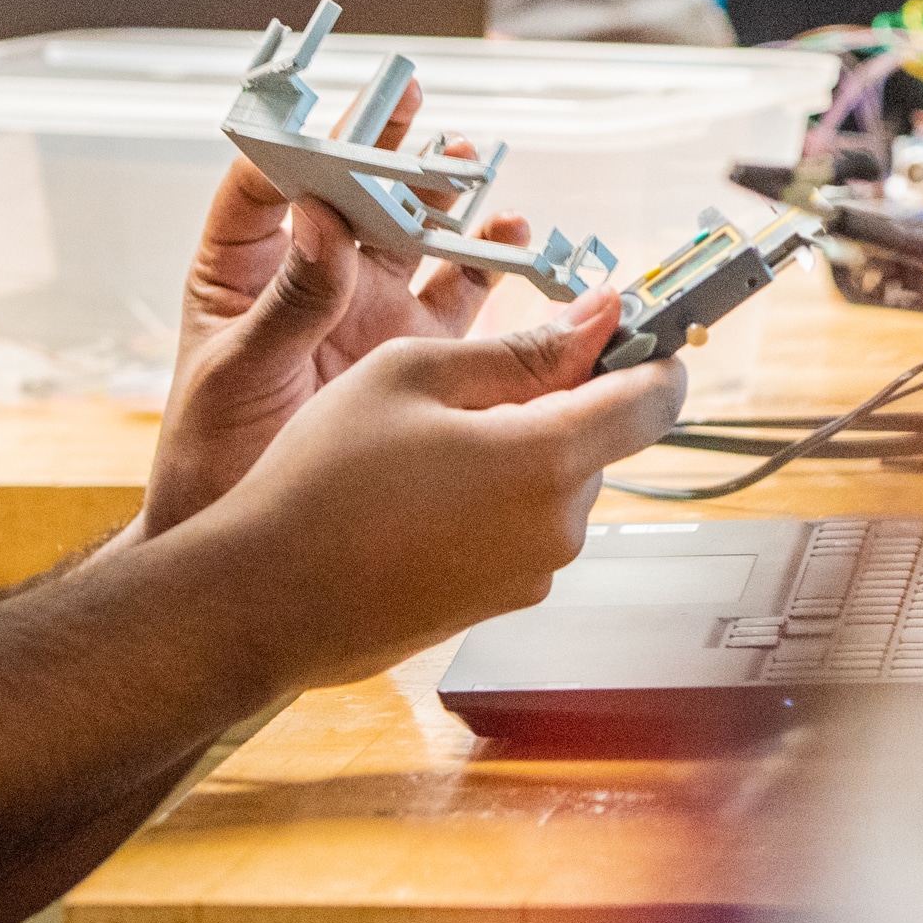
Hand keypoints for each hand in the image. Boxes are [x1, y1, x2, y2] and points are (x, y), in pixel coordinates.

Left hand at [144, 86, 541, 531]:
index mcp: (240, 270)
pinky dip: (489, 262)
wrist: (254, 550)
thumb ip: (285, 305)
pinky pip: (458, 294)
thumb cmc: (212, 457)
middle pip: (350, 191)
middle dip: (382, 147)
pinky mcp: (411, 348)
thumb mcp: (237, 376)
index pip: (265, 184)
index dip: (298, 143)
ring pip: (411, 232)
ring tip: (467, 160)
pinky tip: (513, 233)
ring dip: (441, 194)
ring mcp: (365, 309)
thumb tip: (319, 218)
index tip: (332, 120)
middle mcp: (308, 277)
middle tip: (413, 101)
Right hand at [157, 303, 690, 691]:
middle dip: (557, 398)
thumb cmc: (321, 482)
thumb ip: (522, 347)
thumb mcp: (414, 375)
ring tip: (424, 445)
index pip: (659, 398)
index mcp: (549, 460)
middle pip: (602, 436)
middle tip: (466, 383)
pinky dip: (493, 497)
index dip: (650, 352)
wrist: (262, 598)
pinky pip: (524, 526)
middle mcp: (559, 527)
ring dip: (519, 449)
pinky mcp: (503, 603)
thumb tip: (599, 319)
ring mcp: (534, 573)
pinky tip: (418, 494)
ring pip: (558, 481)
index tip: (621, 327)